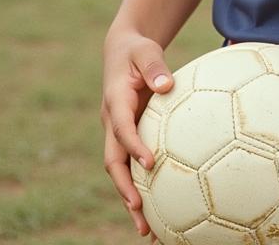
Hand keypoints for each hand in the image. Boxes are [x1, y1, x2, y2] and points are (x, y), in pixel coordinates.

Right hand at [101, 30, 173, 236]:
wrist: (121, 51)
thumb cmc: (137, 50)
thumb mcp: (146, 51)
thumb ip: (155, 66)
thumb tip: (166, 85)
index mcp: (115, 101)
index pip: (122, 129)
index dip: (134, 146)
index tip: (149, 164)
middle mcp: (112, 122)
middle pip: (113, 161)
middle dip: (123, 188)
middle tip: (139, 209)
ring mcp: (116, 132)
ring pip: (119, 171)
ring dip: (129, 198)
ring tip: (146, 229)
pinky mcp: (125, 137)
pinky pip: (129, 166)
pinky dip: (137, 188)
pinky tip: (154, 210)